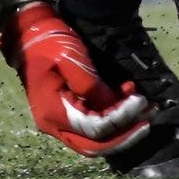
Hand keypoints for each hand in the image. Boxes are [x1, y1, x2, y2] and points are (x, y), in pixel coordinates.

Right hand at [0, 1, 151, 158]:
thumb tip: (114, 105)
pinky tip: (129, 99)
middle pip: (94, 144)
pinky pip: (92, 125)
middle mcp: (55, 125)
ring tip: (146, 109)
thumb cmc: (49, 44)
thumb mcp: (71, 60)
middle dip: (124, 135)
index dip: (120, 118)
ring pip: (94, 139)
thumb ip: (91, 86)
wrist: (30, 35)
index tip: (141, 101)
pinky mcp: (68, 114)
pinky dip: (112, 117)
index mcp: (53, 112)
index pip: (93, 129)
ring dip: (122, 127)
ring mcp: (60, 122)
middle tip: (148, 120)